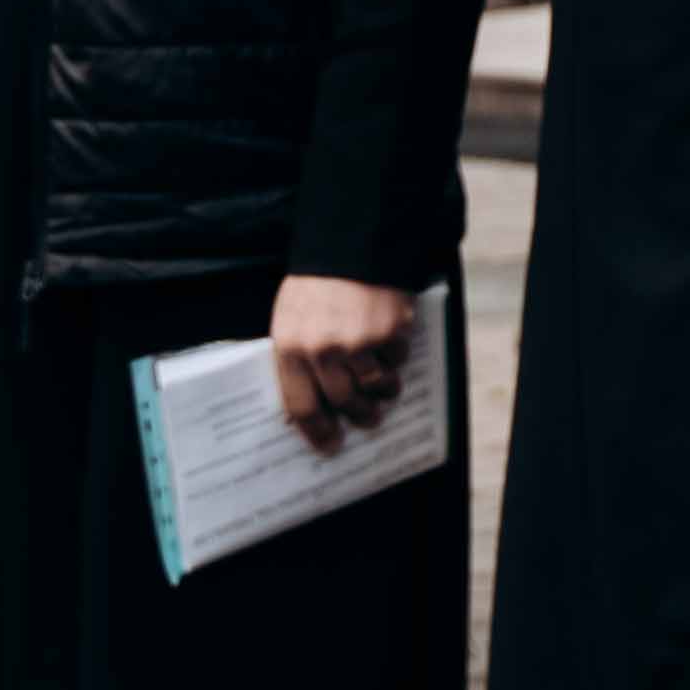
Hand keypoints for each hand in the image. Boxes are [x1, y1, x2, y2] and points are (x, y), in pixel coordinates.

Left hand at [269, 275, 419, 452]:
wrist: (351, 245)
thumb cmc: (316, 287)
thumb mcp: (290, 320)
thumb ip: (298, 358)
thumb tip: (311, 404)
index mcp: (291, 348)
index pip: (301, 406)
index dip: (317, 432)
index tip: (330, 444)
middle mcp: (323, 349)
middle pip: (344, 402)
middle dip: (359, 415)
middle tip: (368, 418)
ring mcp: (359, 341)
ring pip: (377, 386)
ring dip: (384, 390)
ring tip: (385, 386)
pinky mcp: (390, 330)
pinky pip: (398, 360)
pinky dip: (397, 357)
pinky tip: (390, 341)